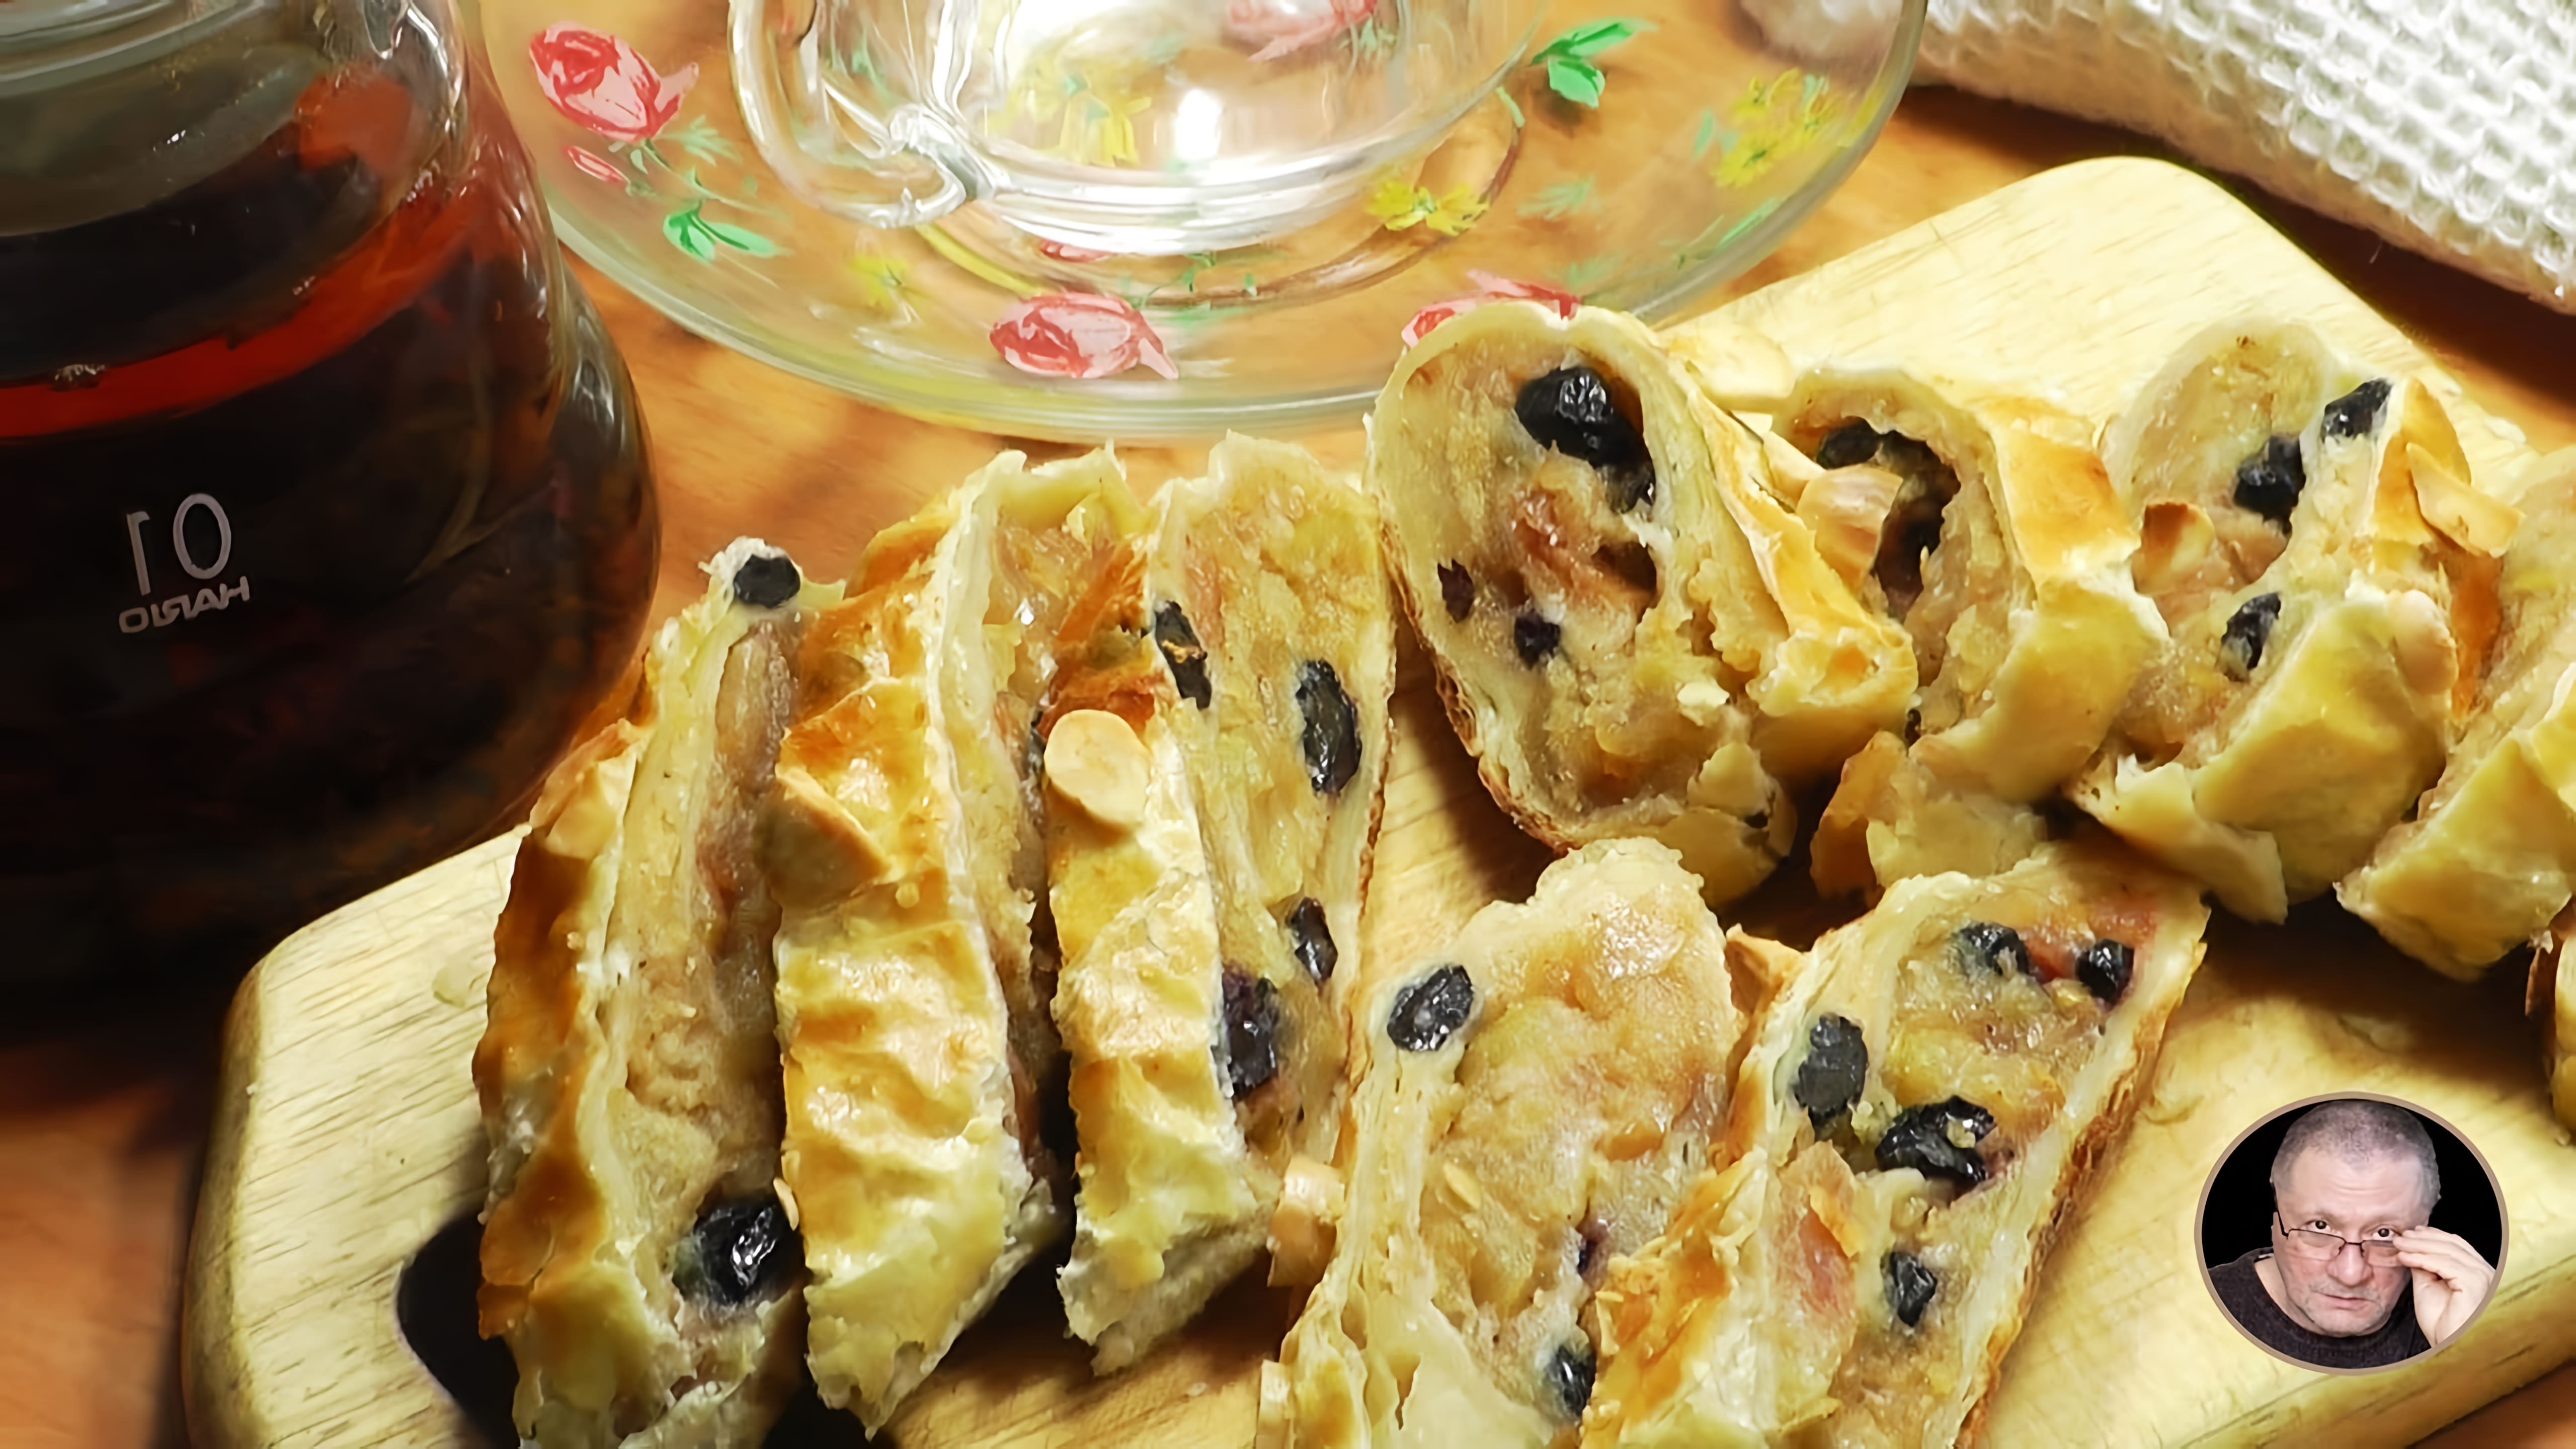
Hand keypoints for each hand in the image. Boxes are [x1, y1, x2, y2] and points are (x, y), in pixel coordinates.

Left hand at [2395, 1226, 2495, 1346]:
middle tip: (2400, 1236)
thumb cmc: (2442, 1324)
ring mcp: (2483, 1279)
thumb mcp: (2429, 1287)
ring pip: (2447, 1252)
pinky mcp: (2475, 1285)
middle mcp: (2486, 1274)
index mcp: (2478, 1273)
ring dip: (2418, 1246)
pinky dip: (2421, 1258)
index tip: (2412, 1232)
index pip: (2457, 1246)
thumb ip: (2425, 1265)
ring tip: (2398, 1244)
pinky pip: (2445, 1264)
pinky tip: (2405, 1257)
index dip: (2433, 1236)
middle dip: (2423, 1238)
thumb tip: (2412, 1247)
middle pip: (2453, 1245)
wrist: (2448, 1347)